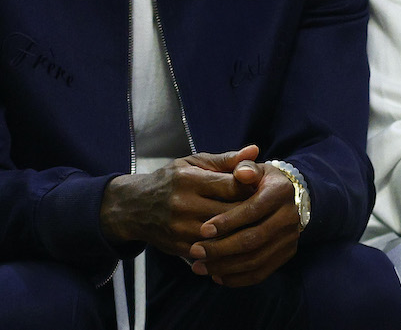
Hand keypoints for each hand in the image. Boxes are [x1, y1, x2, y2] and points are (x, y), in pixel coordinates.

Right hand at [99, 145, 259, 257]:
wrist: (134, 207)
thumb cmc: (170, 180)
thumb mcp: (193, 163)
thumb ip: (225, 160)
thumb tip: (254, 150)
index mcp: (190, 179)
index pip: (232, 186)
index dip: (252, 187)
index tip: (262, 187)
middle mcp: (184, 204)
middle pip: (232, 212)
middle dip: (252, 211)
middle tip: (266, 208)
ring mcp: (181, 229)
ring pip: (225, 234)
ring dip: (244, 230)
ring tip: (257, 223)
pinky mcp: (181, 247)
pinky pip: (214, 250)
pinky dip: (229, 246)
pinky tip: (239, 239)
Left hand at [189, 161, 300, 287]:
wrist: (282, 197)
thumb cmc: (257, 181)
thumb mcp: (250, 168)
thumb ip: (242, 166)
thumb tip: (241, 172)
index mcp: (281, 191)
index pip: (252, 209)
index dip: (227, 221)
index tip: (203, 229)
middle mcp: (290, 216)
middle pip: (253, 239)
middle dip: (221, 248)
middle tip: (195, 251)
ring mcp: (290, 238)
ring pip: (255, 260)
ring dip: (224, 266)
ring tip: (199, 266)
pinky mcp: (286, 254)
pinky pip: (260, 273)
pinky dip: (237, 278)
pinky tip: (216, 276)